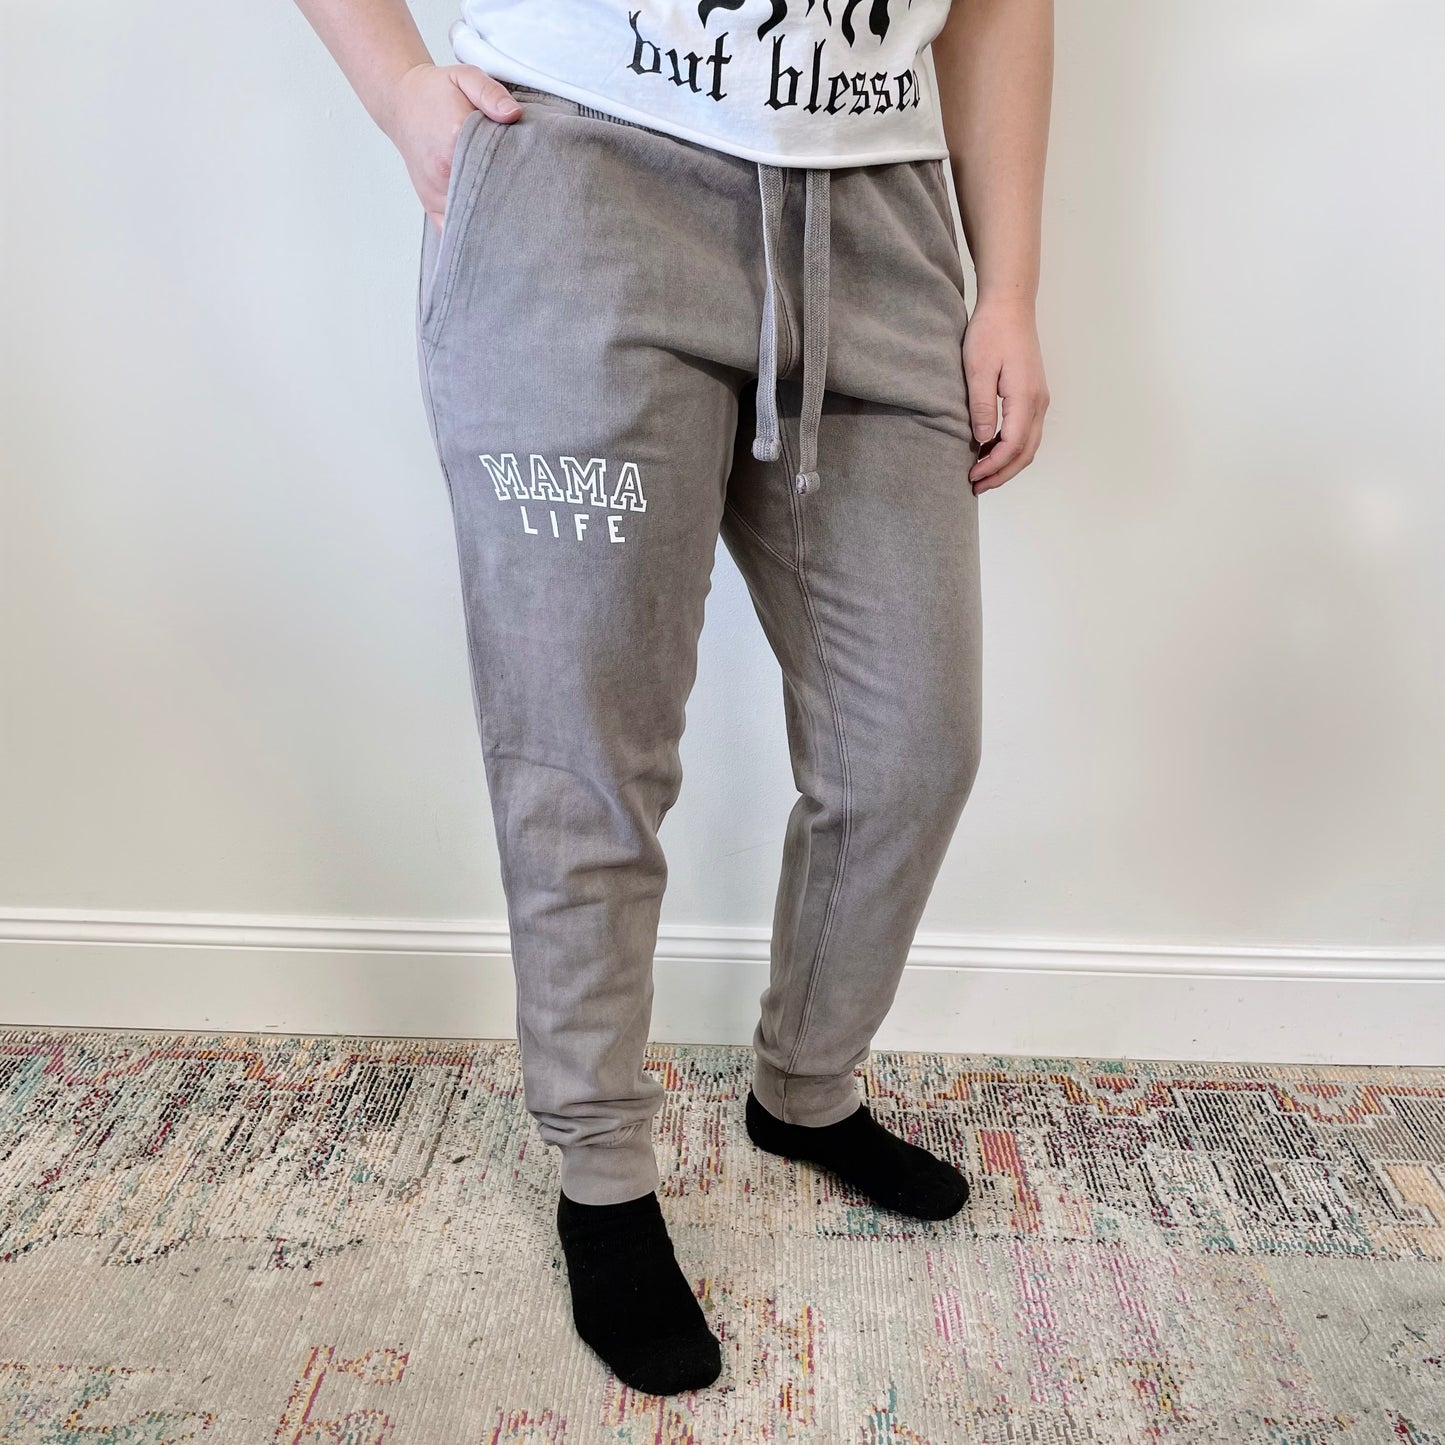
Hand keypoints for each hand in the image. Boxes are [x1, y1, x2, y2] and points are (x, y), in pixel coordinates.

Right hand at [378, 62, 523, 232]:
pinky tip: (490, 236)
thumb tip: (513, 114)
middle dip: (510, 203)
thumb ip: (490, 93)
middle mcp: (443, 171)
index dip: (519, 174)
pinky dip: (471, 235)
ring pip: (471, 219)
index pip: (497, 166)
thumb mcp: (464, 77)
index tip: (535, 178)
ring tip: (517, 223)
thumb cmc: (436, 91)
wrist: (401, 102)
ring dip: (493, 223)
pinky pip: (452, 231)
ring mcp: (435, 192)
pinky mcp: (430, 205)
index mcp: (455, 139)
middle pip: (487, 197)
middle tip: (534, 206)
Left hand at [961, 295, 1049, 493]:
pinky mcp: (1033, 395)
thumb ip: (981, 407)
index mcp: (1025, 398)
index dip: (993, 466)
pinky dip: (1011, 449)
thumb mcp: (977, 369)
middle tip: (976, 486)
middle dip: (1002, 474)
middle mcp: (1039, 402)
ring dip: (1007, 464)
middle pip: (1026, 452)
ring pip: (1029, 445)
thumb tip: (982, 440)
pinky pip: (1027, 432)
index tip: (972, 475)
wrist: (1010, 306)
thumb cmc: (991, 332)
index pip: (1013, 446)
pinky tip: (989, 451)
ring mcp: (1039, 399)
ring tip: (982, 475)